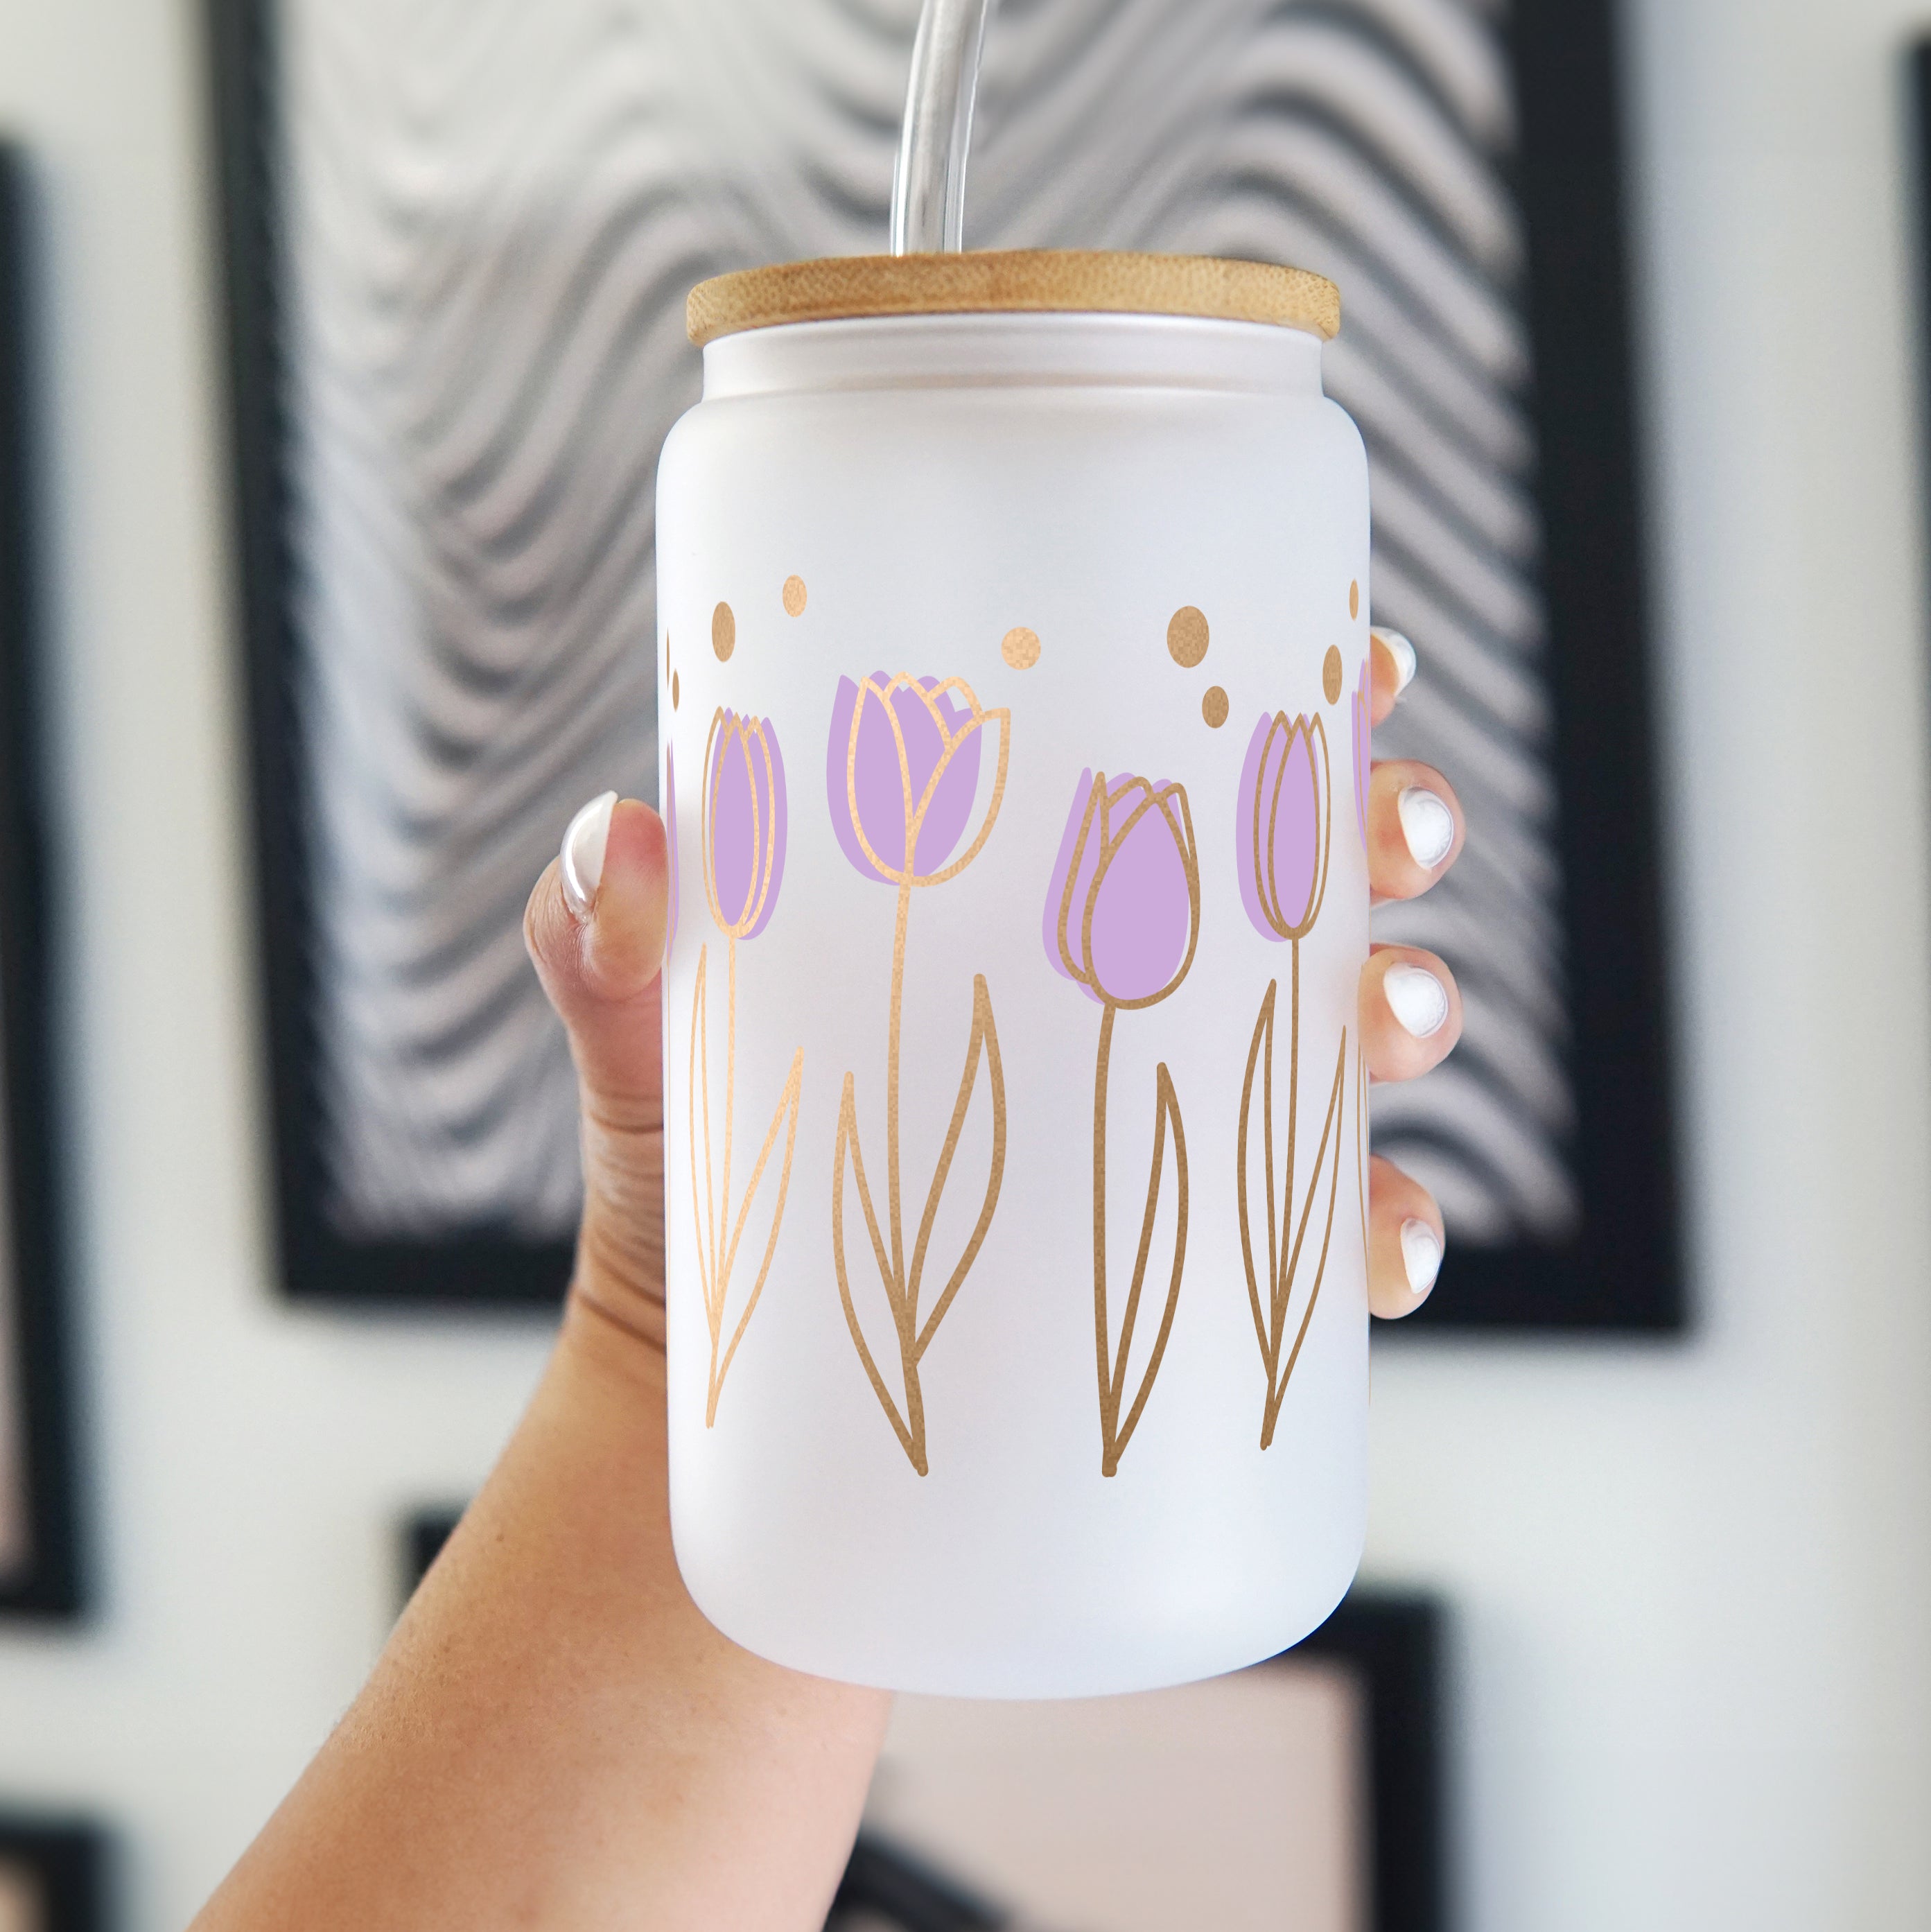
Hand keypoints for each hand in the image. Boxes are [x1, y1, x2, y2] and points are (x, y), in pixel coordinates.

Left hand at [525, 626, 1461, 1347]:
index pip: (1176, 750)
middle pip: (1306, 869)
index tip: (1362, 658)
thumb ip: (604, 944)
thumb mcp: (647, 1042)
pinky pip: (1321, 1242)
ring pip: (1346, 1033)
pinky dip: (1383, 1239)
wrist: (716, 1387)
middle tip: (1393, 833)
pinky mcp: (1183, 1259)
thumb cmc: (697, 1171)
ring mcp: (1162, 1115)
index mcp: (1023, 885)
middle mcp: (1120, 982)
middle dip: (1390, 823)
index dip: (1297, 687)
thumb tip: (616, 839)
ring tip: (1398, 1016)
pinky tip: (1385, 1257)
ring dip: (1413, 1004)